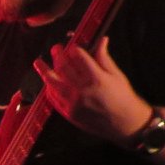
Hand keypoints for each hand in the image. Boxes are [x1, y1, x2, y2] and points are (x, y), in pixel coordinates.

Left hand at [34, 35, 149, 144]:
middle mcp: (82, 90)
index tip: (71, 45)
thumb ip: (104, 58)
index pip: (79, 57)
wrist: (125, 124)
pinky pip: (53, 98)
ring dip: (44, 71)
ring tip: (39, 62)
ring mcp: (73, 103)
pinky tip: (47, 81)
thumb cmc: (123, 97)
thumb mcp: (117, 76)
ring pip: (53, 83)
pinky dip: (49, 87)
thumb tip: (102, 40)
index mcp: (97, 79)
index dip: (73, 49)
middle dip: (57, 55)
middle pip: (63, 68)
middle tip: (55, 48)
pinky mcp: (68, 113)